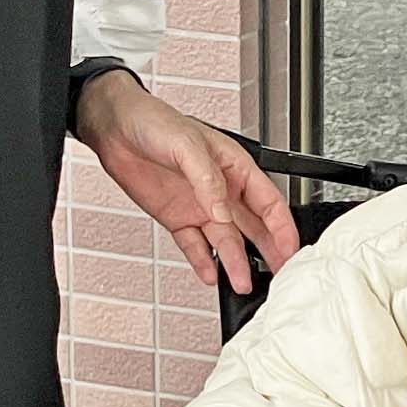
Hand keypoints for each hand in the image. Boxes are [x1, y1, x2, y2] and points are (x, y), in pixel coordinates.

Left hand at [74, 69, 300, 295]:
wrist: (116, 130)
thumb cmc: (155, 122)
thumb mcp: (187, 145)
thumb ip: (207, 180)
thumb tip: (221, 211)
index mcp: (235, 167)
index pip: (268, 202)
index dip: (282, 227)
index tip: (290, 248)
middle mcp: (221, 190)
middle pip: (253, 227)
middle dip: (268, 252)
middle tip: (280, 274)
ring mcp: (199, 207)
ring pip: (225, 242)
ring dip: (235, 263)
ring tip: (243, 283)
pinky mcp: (177, 219)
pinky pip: (194, 246)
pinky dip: (202, 262)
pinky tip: (211, 276)